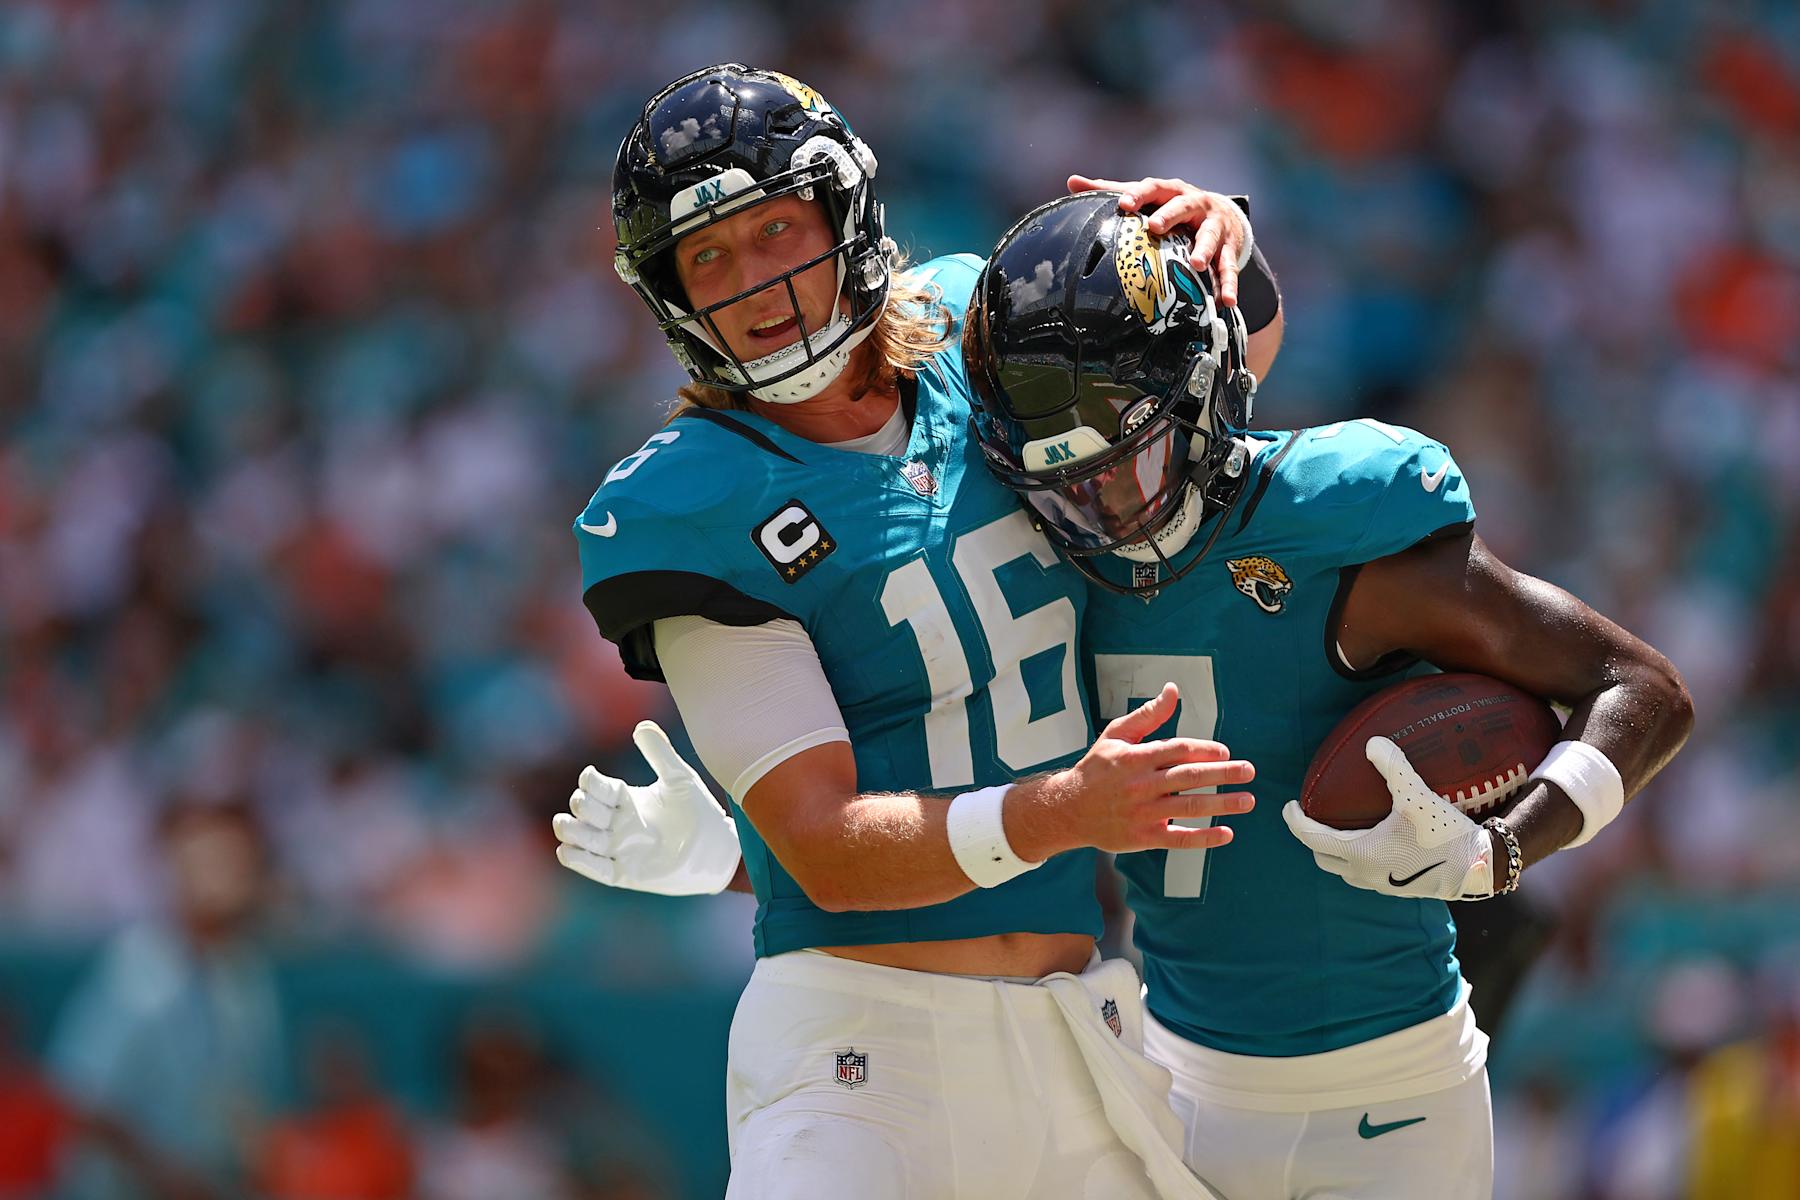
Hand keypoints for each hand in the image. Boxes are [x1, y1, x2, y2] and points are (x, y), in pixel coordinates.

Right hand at [552, 721, 741, 895]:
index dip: (590, 782)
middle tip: (588, 804)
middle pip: (584, 811)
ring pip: (582, 838)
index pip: (598, 788)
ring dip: (569, 830)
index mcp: (627, 799)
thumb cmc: (700, 811)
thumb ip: (660, 753)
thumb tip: (641, 726)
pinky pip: (595, 869)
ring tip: (564, 824)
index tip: (591, 776)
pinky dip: (579, 861)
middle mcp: (618, 823)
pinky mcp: (625, 874)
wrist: (719, 849)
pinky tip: (567, 850)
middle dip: (581, 805)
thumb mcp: (679, 778)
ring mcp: (620, 849)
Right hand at [1011, 683, 1255, 858]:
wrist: (1069, 809)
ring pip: (1189, 807)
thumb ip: (1148, 715)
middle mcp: (1140, 785)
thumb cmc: (1097, 769)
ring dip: (1222, 804)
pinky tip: (1227, 833)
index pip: (1177, 750)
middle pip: (1189, 777)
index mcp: (1135, 758)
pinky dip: (1204, 837)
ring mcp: (1143, 813)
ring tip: (1247, 800)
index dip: (1205, 750)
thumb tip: (1172, 691)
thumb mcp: (1116, 736)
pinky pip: (1179, 838)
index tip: (1225, 752)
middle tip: (1249, 771)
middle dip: (1223, 774)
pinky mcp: (1144, 837)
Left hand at [1067, 174, 1252, 306]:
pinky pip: (1229, 267)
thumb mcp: (1148, 197)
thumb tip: (1072, 181)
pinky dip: (1229, 284)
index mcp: (1172, 191)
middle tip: (1155, 227)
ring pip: (1210, 236)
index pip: (1154, 188)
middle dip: (1170, 215)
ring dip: (1204, 249)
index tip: (1123, 204)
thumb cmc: (1174, 206)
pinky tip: (1225, 301)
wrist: (1225, 213)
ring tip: (1197, 263)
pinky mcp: (1229, 247)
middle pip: (1183, 206)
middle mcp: (1196, 204)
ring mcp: (1214, 226)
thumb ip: (1112, 190)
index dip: (1139, 195)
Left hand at [1281, 736, 1500, 900]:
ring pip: (1342, 870)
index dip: (1294, 821)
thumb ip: (1393, 767)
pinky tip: (1372, 840)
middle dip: (1311, 837)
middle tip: (1312, 815)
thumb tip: (1372, 742)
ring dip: (1334, 850)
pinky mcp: (1396, 889)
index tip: (1288, 806)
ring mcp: (1379, 885)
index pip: (1311, 838)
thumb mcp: (1417, 796)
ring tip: (1339, 827)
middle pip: (1322, 857)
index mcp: (1359, 853)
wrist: (1479, 869)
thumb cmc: (1444, 834)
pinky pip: (1363, 874)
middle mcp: (1363, 873)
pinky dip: (1355, 858)